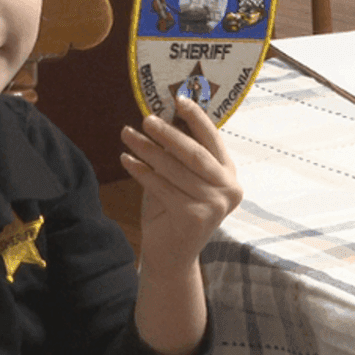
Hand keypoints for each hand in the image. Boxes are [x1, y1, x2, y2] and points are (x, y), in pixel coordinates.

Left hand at [119, 96, 242, 272]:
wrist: (171, 255)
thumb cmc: (172, 210)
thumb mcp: (178, 178)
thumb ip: (177, 153)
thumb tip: (164, 114)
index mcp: (228, 174)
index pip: (213, 140)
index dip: (196, 117)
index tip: (178, 98)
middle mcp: (228, 190)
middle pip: (194, 153)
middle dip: (168, 133)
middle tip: (145, 118)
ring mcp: (213, 205)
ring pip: (174, 169)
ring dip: (147, 149)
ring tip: (127, 134)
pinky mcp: (194, 218)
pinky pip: (160, 187)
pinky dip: (141, 171)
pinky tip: (126, 159)